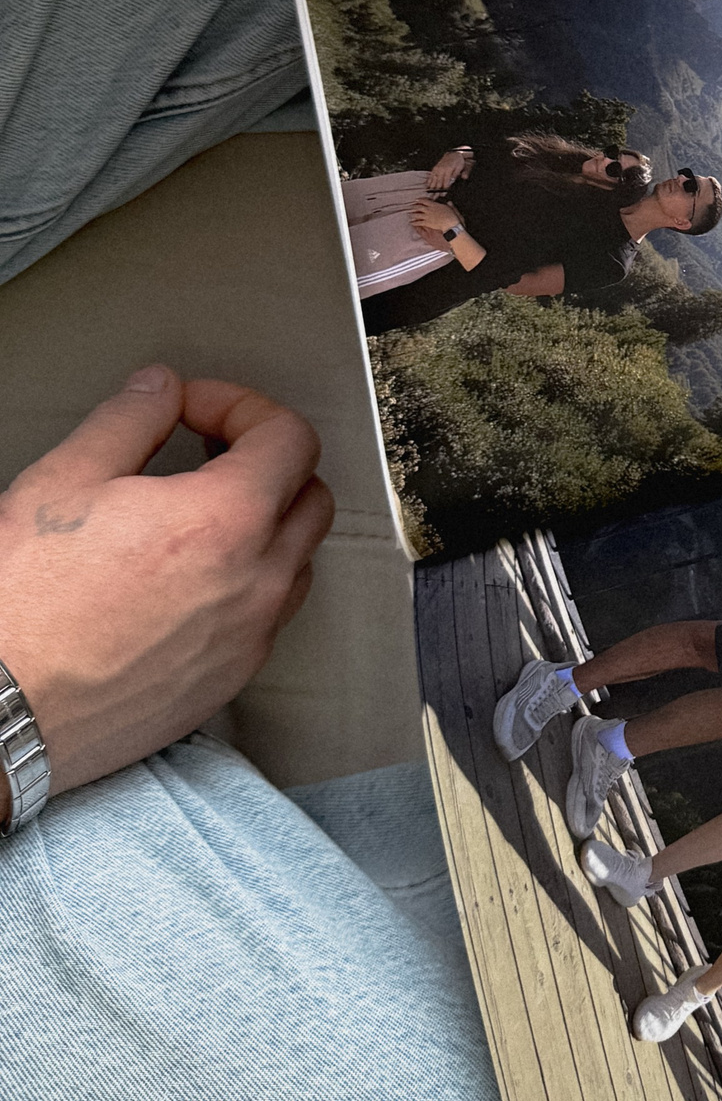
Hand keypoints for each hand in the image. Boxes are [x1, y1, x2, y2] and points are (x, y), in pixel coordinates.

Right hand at [0, 368, 334, 808]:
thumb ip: (129, 419)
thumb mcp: (64, 479)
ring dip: (267, 525)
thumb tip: (161, 390)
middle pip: (311, 496)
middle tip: (209, 453)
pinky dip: (248, 583)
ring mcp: (249, 638)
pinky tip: (192, 577)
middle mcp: (256, 581)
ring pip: (297, 560)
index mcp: (225, 521)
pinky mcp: (229, 680)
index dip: (243, 407)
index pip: (290, 437)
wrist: (0, 710)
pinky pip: (267, 617)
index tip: (196, 411)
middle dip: (269, 461)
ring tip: (201, 514)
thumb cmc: (23, 605)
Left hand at [410, 199, 464, 240]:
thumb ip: (449, 204)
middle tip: (411, 207)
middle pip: (418, 207)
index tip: (417, 200)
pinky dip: (414, 222)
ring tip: (410, 214)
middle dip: (414, 206)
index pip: (424, 201)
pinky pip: (418, 222)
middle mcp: (429, 210)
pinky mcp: (427, 223)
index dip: (419, 200)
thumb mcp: (451, 208)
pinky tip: (412, 223)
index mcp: (434, 205)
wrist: (450, 224)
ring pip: (417, 214)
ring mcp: (427, 217)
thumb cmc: (451, 216)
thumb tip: (449, 202)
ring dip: (412, 214)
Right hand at [423, 145, 472, 193]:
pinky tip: (427, 187)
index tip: (442, 195)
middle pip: (438, 182)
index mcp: (448, 169)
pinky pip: (430, 176)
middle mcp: (441, 169)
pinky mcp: (434, 169)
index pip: (445, 181)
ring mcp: (437, 169)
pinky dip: (428, 182)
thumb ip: (459, 173)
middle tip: (434, 197)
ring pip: (433, 180)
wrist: (453, 154)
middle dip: (436, 190)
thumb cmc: (458, 161)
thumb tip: (462, 178)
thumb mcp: (461, 167)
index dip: (444, 189)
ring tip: (429, 194)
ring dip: (431, 187)